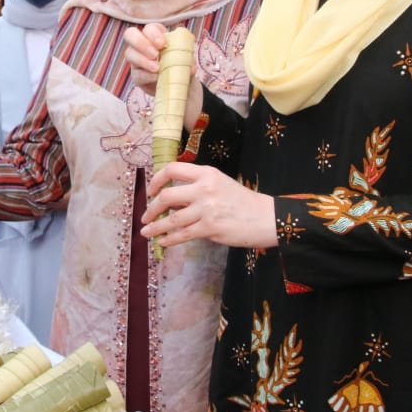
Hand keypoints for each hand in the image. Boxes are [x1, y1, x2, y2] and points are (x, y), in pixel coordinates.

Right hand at [123, 23, 202, 126]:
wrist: (178, 86)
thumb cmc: (181, 66)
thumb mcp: (187, 60)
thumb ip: (188, 60)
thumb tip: (191, 67)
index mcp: (156, 36)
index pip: (149, 28)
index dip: (153, 34)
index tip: (162, 44)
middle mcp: (142, 44)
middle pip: (130, 34)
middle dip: (141, 43)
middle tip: (155, 54)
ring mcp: (137, 59)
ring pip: (130, 53)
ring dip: (143, 60)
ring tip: (157, 68)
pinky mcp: (137, 75)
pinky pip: (137, 73)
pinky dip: (146, 75)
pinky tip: (156, 78)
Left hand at [141, 163, 276, 249]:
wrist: (266, 218)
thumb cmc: (243, 202)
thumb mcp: (220, 185)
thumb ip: (197, 189)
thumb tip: (170, 202)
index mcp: (207, 173)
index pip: (173, 169)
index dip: (157, 180)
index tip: (151, 190)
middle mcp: (204, 188)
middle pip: (167, 196)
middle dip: (151, 208)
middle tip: (145, 217)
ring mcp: (206, 209)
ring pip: (172, 219)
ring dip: (155, 227)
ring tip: (146, 232)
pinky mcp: (210, 228)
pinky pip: (182, 235)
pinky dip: (169, 239)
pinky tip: (162, 242)